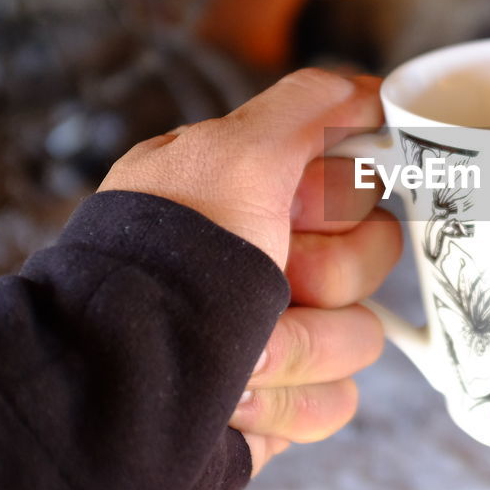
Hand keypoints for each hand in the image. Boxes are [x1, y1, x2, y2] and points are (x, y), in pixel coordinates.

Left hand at [99, 70, 400, 473]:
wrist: (116, 393)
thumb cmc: (164, 267)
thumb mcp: (231, 154)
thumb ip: (306, 107)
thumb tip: (366, 85)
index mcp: (257, 193)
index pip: (358, 178)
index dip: (343, 196)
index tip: (306, 207)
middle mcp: (270, 258)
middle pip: (373, 255)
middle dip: (324, 274)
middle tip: (267, 279)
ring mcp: (283, 331)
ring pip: (361, 335)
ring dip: (300, 348)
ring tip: (237, 353)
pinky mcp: (288, 400)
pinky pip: (338, 400)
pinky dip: (288, 404)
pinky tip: (236, 400)